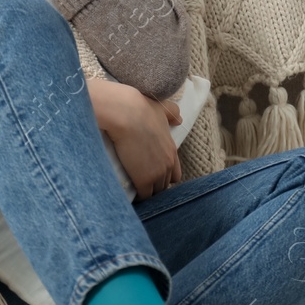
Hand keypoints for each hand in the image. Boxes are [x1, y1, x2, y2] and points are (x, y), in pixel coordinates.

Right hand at [99, 84, 182, 200]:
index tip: (151, 174)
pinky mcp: (144, 181)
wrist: (125, 114)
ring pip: (155, 193)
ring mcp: (157, 174)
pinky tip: (130, 192)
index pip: (175, 174)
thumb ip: (172, 113)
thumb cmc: (141, 108)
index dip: (164, 176)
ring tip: (134, 188)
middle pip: (165, 185)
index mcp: (172, 150)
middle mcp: (168, 164)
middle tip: (140, 182)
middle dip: (155, 185)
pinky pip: (144, 196)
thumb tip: (179, 119)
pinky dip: (138, 196)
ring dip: (147, 192)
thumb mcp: (162, 108)